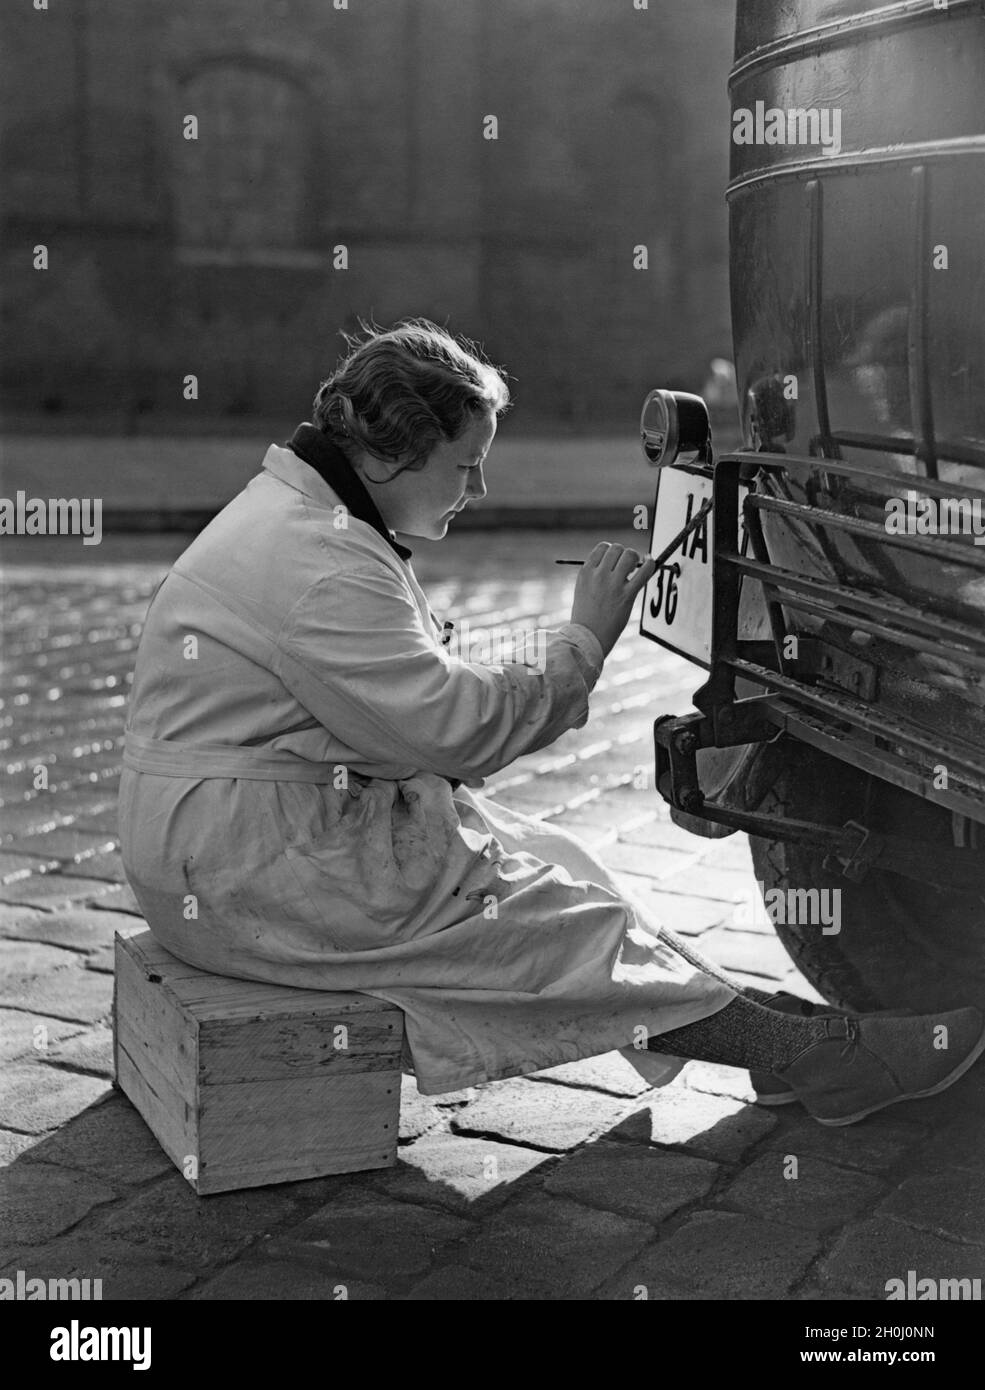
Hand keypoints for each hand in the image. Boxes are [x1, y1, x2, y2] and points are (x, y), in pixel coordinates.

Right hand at [569, 543, 657, 659]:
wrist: (587, 638)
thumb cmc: (586, 616)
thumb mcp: (582, 589)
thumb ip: (595, 575)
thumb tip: (616, 562)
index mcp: (585, 572)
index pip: (602, 547)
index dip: (612, 550)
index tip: (616, 560)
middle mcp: (599, 575)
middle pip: (617, 548)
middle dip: (624, 554)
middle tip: (627, 566)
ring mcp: (613, 585)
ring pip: (630, 555)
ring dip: (635, 559)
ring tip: (634, 570)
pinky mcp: (627, 596)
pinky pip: (644, 572)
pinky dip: (650, 565)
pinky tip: (650, 564)